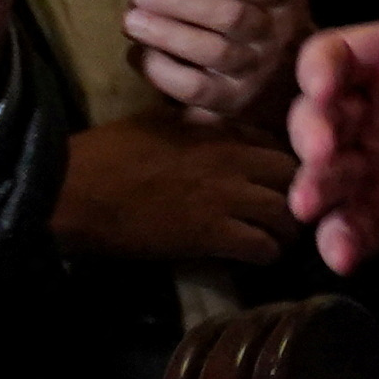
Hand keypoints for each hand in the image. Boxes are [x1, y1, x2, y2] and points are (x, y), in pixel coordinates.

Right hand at [55, 116, 305, 265]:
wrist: (77, 188)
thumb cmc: (109, 151)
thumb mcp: (160, 121)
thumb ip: (197, 125)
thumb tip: (213, 127)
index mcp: (219, 131)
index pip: (278, 141)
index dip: (287, 161)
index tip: (285, 177)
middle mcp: (232, 160)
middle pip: (294, 175)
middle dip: (302, 192)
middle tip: (293, 210)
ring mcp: (224, 198)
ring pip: (286, 213)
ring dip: (288, 228)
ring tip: (281, 238)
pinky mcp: (208, 235)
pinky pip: (259, 245)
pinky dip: (266, 254)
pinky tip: (261, 257)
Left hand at [127, 0, 316, 124]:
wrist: (284, 85)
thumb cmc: (259, 17)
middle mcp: (277, 35)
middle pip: (232, 18)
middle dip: (182, 3)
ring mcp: (256, 74)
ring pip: (212, 53)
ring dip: (167, 35)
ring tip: (132, 20)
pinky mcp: (231, 104)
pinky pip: (195, 89)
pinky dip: (163, 71)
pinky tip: (140, 54)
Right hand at [288, 0, 378, 269]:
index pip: (335, 54)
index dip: (319, 68)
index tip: (324, 87)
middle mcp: (373, 112)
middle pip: (316, 117)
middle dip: (309, 130)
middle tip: (323, 148)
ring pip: (326, 176)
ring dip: (313, 188)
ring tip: (312, 204)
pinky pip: (357, 230)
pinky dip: (341, 242)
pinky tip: (343, 252)